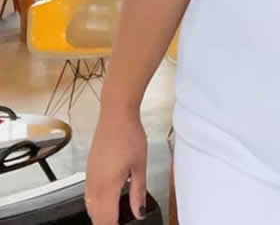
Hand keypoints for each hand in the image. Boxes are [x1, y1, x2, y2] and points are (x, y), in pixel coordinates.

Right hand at [86, 107, 147, 224]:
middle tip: (122, 222)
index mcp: (107, 186)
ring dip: (100, 216)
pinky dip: (95, 204)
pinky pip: (88, 195)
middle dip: (106, 223)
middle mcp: (94, 184)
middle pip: (95, 216)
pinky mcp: (89, 171)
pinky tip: (106, 202)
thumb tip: (139, 212)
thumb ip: (138, 193)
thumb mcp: (140, 167)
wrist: (116, 117)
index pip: (106, 219)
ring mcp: (89, 177)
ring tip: (115, 218)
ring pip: (89, 207)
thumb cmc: (129, 137)